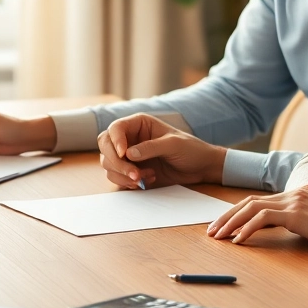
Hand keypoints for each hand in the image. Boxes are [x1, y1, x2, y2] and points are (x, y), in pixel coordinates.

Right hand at [97, 113, 225, 189]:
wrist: (201, 167)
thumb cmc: (191, 149)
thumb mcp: (174, 144)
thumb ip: (151, 147)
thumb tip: (129, 154)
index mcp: (138, 124)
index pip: (115, 129)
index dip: (115, 141)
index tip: (125, 154)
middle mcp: (129, 138)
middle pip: (106, 147)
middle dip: (116, 163)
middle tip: (134, 174)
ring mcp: (128, 156)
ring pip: (109, 164)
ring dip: (123, 175)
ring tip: (144, 178)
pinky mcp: (131, 171)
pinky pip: (117, 177)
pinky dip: (127, 182)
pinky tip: (147, 181)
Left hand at [206, 175, 307, 249]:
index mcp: (296, 193)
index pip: (260, 200)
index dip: (241, 211)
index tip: (227, 223)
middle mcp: (290, 196)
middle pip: (249, 202)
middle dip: (227, 216)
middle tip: (213, 229)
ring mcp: (291, 204)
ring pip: (251, 209)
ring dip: (230, 222)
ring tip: (218, 236)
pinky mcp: (293, 215)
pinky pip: (262, 219)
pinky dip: (246, 229)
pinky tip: (237, 240)